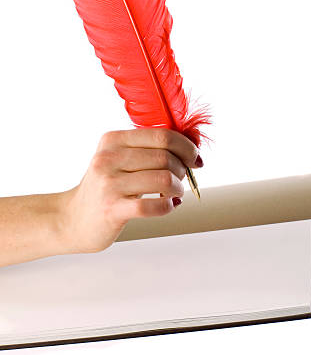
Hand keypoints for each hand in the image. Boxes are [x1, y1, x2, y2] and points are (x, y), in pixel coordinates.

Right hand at [59, 128, 201, 254]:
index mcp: (113, 140)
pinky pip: (152, 206)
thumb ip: (151, 149)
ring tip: (174, 193)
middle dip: (182, 169)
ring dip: (178, 188)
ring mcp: (109, 184)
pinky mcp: (112, 209)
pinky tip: (168, 205)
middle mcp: (109, 158)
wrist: (72, 219)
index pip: (162, 135)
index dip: (186, 146)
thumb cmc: (106, 187)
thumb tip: (193, 142)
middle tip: (181, 179)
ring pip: (163, 180)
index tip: (195, 158)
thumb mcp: (121, 159)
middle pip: (165, 157)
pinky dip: (168, 206)